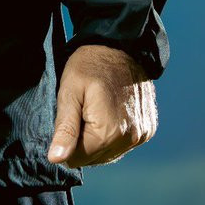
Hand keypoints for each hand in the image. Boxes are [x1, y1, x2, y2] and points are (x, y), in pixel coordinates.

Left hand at [47, 44, 157, 166]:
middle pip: (95, 158)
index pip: (78, 158)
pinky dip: (113, 134)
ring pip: (109, 154)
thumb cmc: (90, 64)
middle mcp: (130, 139)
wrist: (122, 45)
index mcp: (109, 132)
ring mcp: (142, 135)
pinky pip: (124, 144)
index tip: (69, 116)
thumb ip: (65, 128)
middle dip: (83, 140)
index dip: (67, 140)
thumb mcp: (70, 91)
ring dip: (98, 139)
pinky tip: (108, 112)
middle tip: (81, 109)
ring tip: (95, 109)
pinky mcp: (148, 129)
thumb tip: (56, 159)